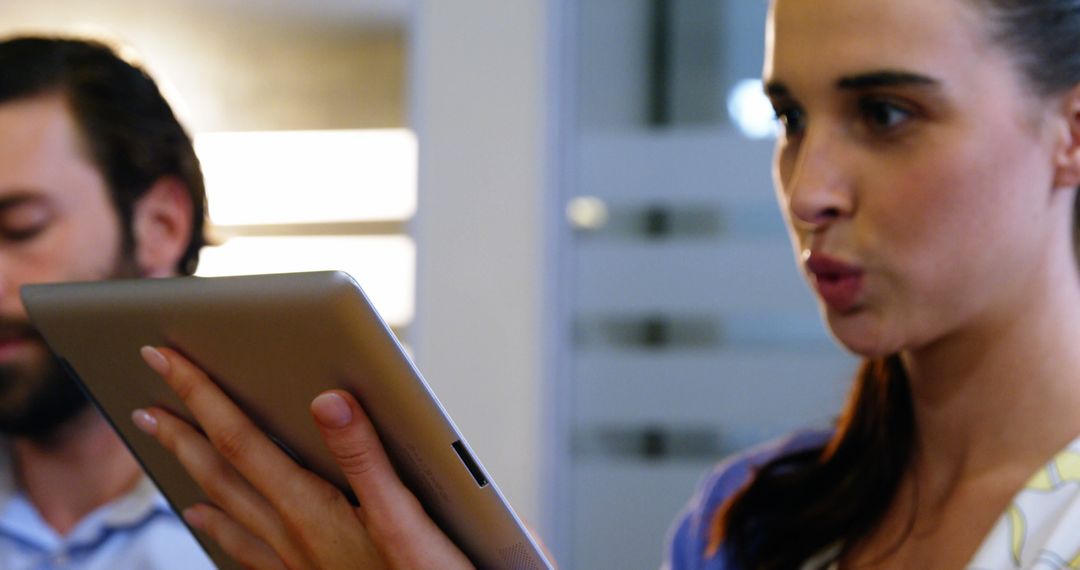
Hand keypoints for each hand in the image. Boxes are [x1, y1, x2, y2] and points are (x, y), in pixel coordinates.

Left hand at [131, 345, 473, 569]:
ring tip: (163, 440)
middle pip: (220, 471)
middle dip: (181, 428)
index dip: (201, 395)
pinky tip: (204, 517)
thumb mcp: (404, 516)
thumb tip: (327, 400)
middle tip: (146, 400)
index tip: (166, 360)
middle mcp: (290, 534)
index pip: (240, 438)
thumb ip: (364, 455)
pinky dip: (216, 524)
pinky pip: (241, 547)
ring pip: (223, 505)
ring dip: (189, 467)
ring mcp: (291, 560)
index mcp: (310, 508)